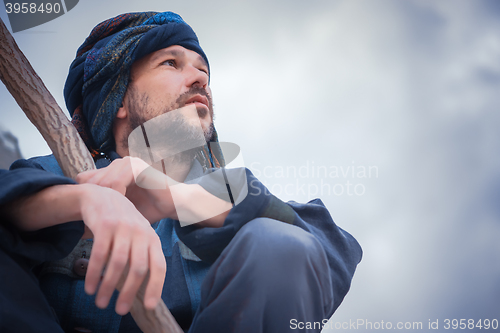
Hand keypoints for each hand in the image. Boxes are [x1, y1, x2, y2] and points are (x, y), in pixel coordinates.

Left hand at [77, 156, 231, 227]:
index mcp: (113, 169)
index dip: (84, 198)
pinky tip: (119, 210)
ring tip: (105, 218)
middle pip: (90, 181)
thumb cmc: (149, 209)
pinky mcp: (137, 166)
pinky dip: (115, 197)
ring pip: (102, 182)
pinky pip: (116, 182)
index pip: (84, 179)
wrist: (174, 204)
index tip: (85, 218)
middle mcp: (118, 162)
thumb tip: (77, 231)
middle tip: (93, 220)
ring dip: (102, 202)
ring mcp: (128, 162)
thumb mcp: (121, 211)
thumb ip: (102, 213)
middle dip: (91, 202)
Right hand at [78, 184, 165, 314]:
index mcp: (152, 238)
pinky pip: (100, 254)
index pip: (159, 266)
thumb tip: (142, 291)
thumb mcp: (138, 236)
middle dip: (129, 293)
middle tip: (120, 311)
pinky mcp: (105, 225)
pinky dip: (94, 274)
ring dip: (108, 287)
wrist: (101, 197)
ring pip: (118, 263)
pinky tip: (89, 288)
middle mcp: (141, 232)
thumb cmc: (122, 224)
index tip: (149, 306)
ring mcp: (123, 227)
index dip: (156, 287)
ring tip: (101, 303)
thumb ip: (142, 257)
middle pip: (138, 268)